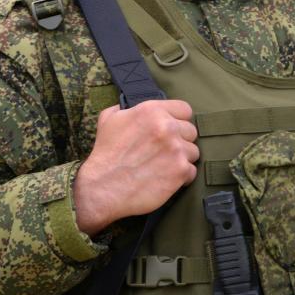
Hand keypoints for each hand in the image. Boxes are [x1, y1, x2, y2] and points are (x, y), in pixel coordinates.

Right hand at [73, 99, 198, 234]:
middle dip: (180, 141)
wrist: (101, 189)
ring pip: (193, 151)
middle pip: (191, 131)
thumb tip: (132, 105)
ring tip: (163, 166)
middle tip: (164, 151)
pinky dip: (181, 177)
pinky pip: (191, 171)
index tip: (172, 130)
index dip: (179, 120)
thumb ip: (126, 108)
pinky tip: (165, 178)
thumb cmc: (104, 154)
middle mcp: (167, 127)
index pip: (185, 109)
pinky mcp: (180, 171)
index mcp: (152, 111)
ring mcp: (176, 149)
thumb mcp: (109, 119)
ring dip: (181, 159)